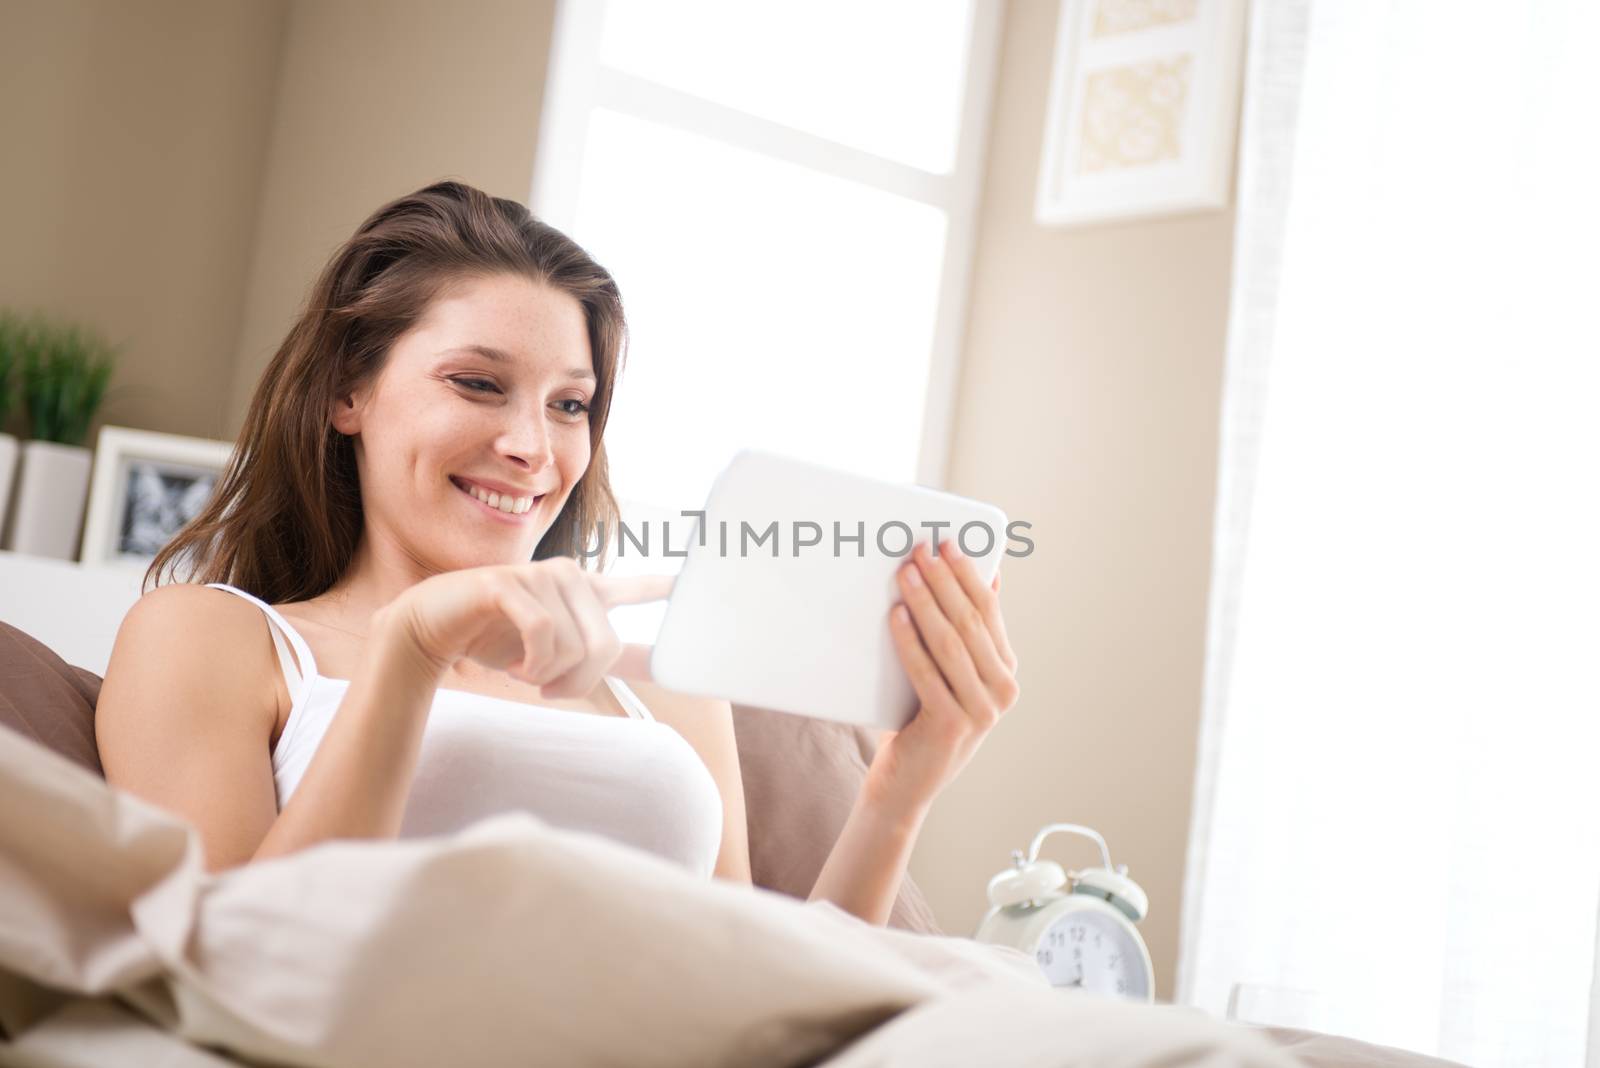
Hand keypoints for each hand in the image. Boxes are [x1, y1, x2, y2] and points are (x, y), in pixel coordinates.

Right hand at [379, 559, 671, 696]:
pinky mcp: (509, 583)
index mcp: (584, 590)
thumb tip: (646, 665)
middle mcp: (569, 576)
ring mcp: (540, 575)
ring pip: (573, 645)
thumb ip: (596, 655)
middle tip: (549, 687)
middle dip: (579, 680)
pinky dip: (532, 662)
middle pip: (606, 644)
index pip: (636, 587)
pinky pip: (543, 634)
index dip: (667, 589)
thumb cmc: (495, 638)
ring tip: (524, 668)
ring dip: (547, 673)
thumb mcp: (554, 652)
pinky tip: (515, 666)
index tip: (696, 582)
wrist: (431, 628)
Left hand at [863, 540, 1020, 816]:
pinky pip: (927, 672)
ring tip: (905, 573)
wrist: (905, 786)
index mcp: (1005, 671)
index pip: (989, 611)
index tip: (947, 543)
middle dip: (944, 580)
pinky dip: (911, 641)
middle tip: (921, 549)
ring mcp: (980, 711)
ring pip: (950, 643)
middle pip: (970, 622)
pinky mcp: (950, 725)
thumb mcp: (951, 675)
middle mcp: (1002, 690)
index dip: (968, 574)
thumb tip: (988, 574)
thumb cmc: (923, 721)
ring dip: (926, 603)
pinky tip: (896, 616)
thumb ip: (969, 633)